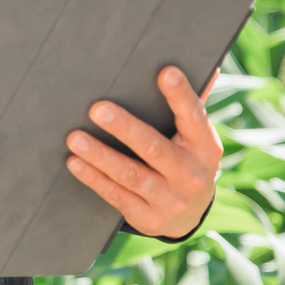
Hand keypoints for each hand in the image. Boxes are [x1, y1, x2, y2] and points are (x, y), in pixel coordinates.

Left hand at [64, 66, 221, 238]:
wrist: (189, 216)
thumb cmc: (187, 159)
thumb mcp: (197, 137)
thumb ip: (194, 105)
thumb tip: (210, 66)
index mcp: (205, 147)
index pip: (194, 117)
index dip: (180, 96)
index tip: (165, 72)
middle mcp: (190, 175)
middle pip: (154, 148)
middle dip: (125, 128)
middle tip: (97, 109)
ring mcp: (170, 200)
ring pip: (131, 175)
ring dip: (100, 156)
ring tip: (75, 138)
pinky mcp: (148, 218)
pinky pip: (117, 196)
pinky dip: (94, 179)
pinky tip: (75, 162)